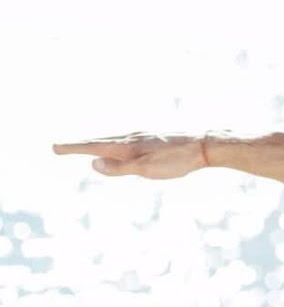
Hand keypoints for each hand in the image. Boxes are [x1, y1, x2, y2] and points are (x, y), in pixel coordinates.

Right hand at [54, 133, 207, 178]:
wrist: (205, 145)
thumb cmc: (177, 161)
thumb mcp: (146, 169)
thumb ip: (119, 168)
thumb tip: (92, 163)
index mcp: (127, 146)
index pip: (93, 147)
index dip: (73, 148)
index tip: (54, 147)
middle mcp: (132, 137)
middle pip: (99, 141)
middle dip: (79, 145)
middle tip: (59, 147)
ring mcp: (144, 136)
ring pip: (113, 139)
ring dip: (95, 143)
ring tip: (84, 146)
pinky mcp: (154, 138)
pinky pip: (126, 140)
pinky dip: (113, 142)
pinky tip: (120, 145)